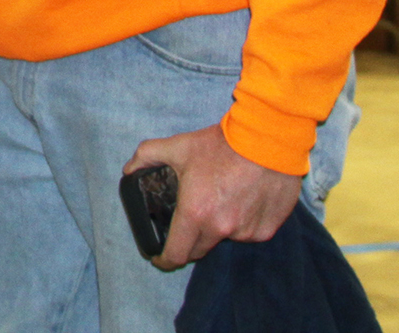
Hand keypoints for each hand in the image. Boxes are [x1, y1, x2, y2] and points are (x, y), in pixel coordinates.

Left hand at [122, 123, 300, 269]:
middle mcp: (221, 229)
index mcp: (195, 214)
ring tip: (221, 198)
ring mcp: (246, 232)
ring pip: (225, 238)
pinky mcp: (267, 229)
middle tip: (187, 224)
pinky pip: (249, 232)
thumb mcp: (178, 146)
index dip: (164, 260)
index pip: (176, 254)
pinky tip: (244, 198)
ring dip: (219, 227)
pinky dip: (243, 221)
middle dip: (189, 242)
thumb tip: (129, 169)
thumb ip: (147, 155)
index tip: (160, 258)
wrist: (269, 140)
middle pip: (199, 250)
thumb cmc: (222, 144)